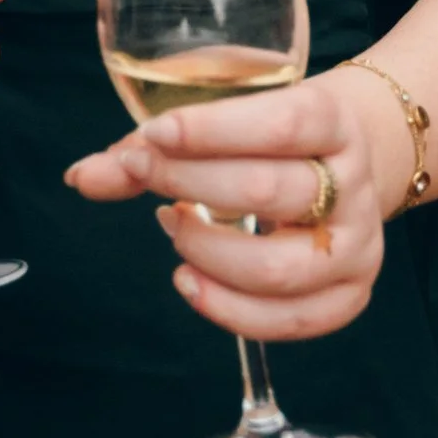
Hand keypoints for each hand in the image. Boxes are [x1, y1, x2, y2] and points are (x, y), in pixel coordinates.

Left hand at [64, 62, 408, 341]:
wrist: (340, 160)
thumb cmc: (266, 134)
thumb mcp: (224, 116)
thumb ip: (152, 146)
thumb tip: (80, 178)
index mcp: (334, 121)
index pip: (281, 125)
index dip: (210, 130)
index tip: (154, 135)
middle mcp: (355, 185)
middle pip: (268, 192)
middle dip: (189, 184)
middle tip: (145, 174)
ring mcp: (357, 245)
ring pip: (277, 268)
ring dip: (205, 251)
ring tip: (171, 225)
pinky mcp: (349, 295)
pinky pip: (290, 322)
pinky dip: (227, 308)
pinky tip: (189, 280)